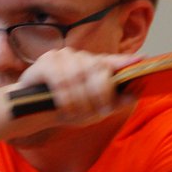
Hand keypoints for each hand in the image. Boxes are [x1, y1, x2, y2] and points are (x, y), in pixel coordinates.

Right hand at [13, 48, 139, 126]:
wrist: (30, 113)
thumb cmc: (64, 110)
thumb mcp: (91, 111)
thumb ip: (112, 103)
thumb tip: (134, 95)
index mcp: (92, 66)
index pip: (112, 61)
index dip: (125, 61)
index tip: (141, 60)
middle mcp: (79, 57)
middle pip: (97, 70)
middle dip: (100, 95)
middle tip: (98, 113)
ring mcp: (62, 56)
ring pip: (79, 76)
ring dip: (80, 101)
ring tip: (76, 115)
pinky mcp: (45, 62)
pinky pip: (60, 80)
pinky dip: (64, 97)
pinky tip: (62, 108)